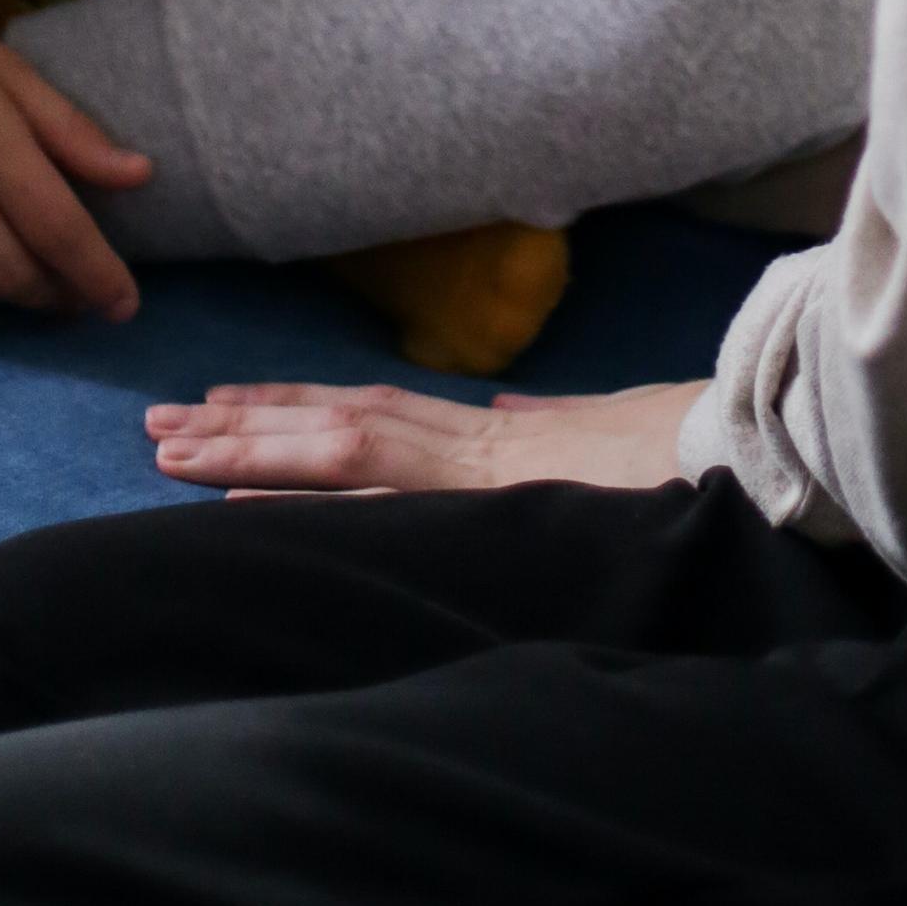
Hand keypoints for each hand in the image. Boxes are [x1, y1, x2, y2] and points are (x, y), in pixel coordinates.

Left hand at [145, 374, 700, 496]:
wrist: (751, 442)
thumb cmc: (694, 448)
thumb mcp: (611, 435)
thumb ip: (553, 430)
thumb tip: (511, 419)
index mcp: (492, 440)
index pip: (370, 415)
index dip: (292, 411)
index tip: (219, 408)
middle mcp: (472, 444)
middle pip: (335, 424)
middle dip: (242, 428)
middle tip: (155, 430)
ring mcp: (479, 467)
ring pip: (340, 445)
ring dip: (251, 449)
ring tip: (172, 449)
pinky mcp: (494, 494)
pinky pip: (381, 489)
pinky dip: (308, 489)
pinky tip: (244, 496)